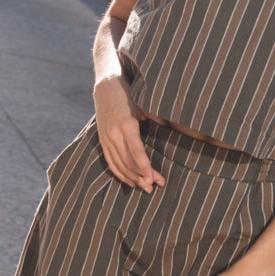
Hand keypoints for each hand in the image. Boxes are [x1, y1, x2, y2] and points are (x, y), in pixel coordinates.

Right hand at [93, 76, 164, 190]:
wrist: (105, 87)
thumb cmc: (130, 94)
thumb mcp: (143, 103)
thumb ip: (153, 117)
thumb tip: (172, 127)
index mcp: (126, 124)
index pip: (136, 151)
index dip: (145, 167)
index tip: (154, 178)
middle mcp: (114, 133)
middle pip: (129, 161)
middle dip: (142, 176)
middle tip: (155, 186)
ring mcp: (106, 139)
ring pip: (119, 165)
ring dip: (133, 178)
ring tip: (146, 188)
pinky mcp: (102, 142)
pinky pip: (111, 162)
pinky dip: (120, 174)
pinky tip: (131, 182)